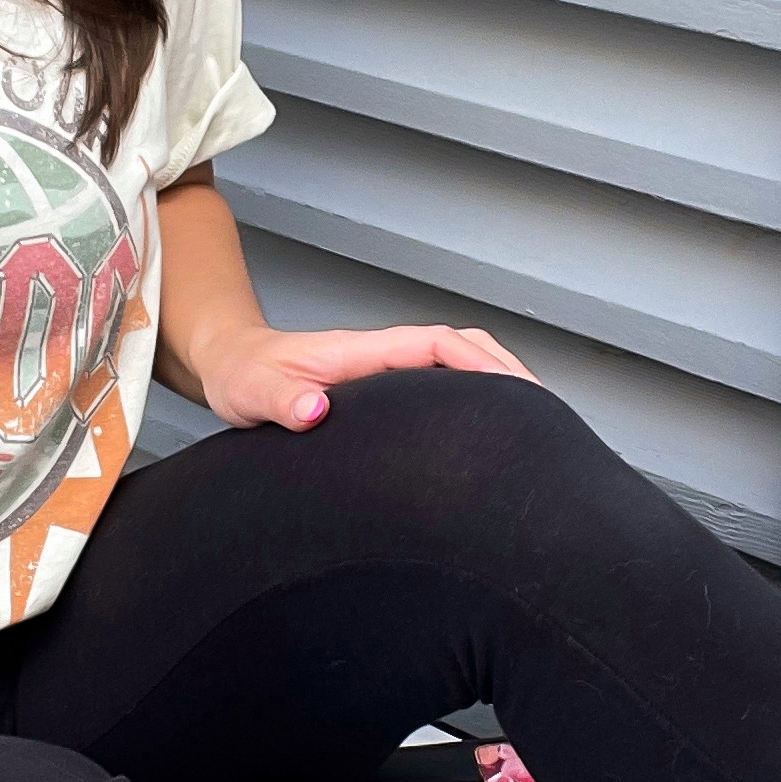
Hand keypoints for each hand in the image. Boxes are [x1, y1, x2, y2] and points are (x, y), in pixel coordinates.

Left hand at [196, 319, 537, 434]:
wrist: (230, 366)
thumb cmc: (243, 376)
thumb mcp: (251, 391)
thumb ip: (278, 400)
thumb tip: (315, 410)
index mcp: (365, 352)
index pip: (439, 345)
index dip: (480, 365)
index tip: (513, 392)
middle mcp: (385, 357)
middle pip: (467, 350)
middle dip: (510, 375)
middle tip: (550, 417)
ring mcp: (389, 374)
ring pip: (461, 369)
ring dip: (501, 387)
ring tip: (539, 429)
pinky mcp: (387, 395)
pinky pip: (444, 389)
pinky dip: (477, 401)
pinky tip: (491, 436)